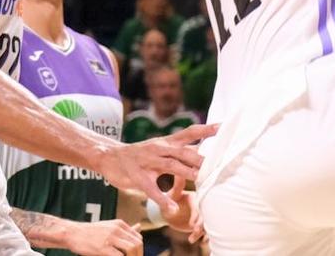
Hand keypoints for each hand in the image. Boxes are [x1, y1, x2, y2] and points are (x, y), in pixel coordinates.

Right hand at [61, 219, 144, 255]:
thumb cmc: (90, 232)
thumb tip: (139, 226)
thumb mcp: (109, 227)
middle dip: (139, 255)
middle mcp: (117, 229)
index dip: (139, 249)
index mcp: (120, 224)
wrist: (72, 233)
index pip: (138, 237)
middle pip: (137, 243)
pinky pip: (119, 255)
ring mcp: (110, 238)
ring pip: (131, 248)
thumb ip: (124, 229)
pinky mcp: (103, 247)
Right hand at [99, 124, 215, 222]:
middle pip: (184, 151)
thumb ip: (180, 149)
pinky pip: (151, 189)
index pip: (190, 132)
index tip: (224, 126)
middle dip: (201, 157)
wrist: (110, 156)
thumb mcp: (161, 147)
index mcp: (168, 142)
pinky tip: (171, 208)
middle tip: (219, 161)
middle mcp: (160, 149)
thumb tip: (202, 153)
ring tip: (199, 178)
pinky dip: (162, 199)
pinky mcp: (138, 176)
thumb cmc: (141, 153)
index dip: (207, 129)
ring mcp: (149, 162)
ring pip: (171, 165)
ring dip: (186, 172)